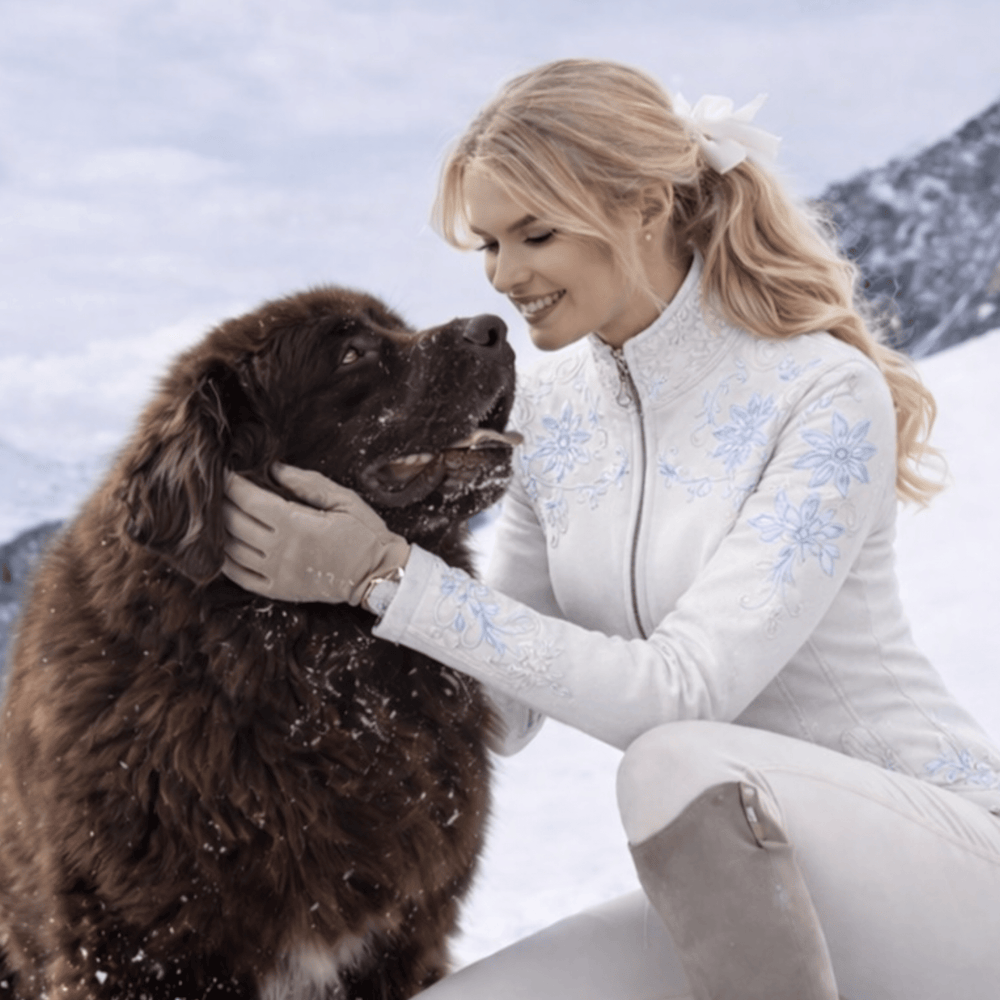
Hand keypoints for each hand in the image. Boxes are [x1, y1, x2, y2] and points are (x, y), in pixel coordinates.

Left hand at [222, 463, 410, 604]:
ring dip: (219, 531)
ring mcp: (277, 573)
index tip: (224, 473)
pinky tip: (224, 548)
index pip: (249, 500)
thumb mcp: (343, 500)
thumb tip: (274, 469)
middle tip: (217, 491)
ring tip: (219, 516)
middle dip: (221, 504)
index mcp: (296, 524)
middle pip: (234, 523)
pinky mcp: (278, 590)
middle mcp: (281, 550)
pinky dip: (226, 562)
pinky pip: (240, 577)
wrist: (377, 575)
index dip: (232, 484)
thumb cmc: (364, 533)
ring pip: (231, 550)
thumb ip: (307, 483)